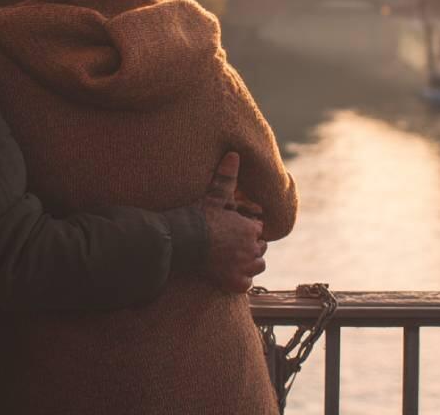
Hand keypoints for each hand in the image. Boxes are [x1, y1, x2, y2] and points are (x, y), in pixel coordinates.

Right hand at [197, 152, 267, 292]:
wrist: (179, 242)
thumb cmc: (196, 217)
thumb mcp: (213, 197)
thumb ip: (226, 178)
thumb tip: (234, 154)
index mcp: (249, 228)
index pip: (258, 230)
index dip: (247, 230)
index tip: (233, 230)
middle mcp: (252, 248)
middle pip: (260, 248)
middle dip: (249, 246)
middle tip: (229, 245)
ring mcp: (244, 267)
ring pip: (257, 266)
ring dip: (248, 264)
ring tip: (231, 259)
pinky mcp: (235, 283)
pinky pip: (245, 284)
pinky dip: (238, 281)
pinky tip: (226, 274)